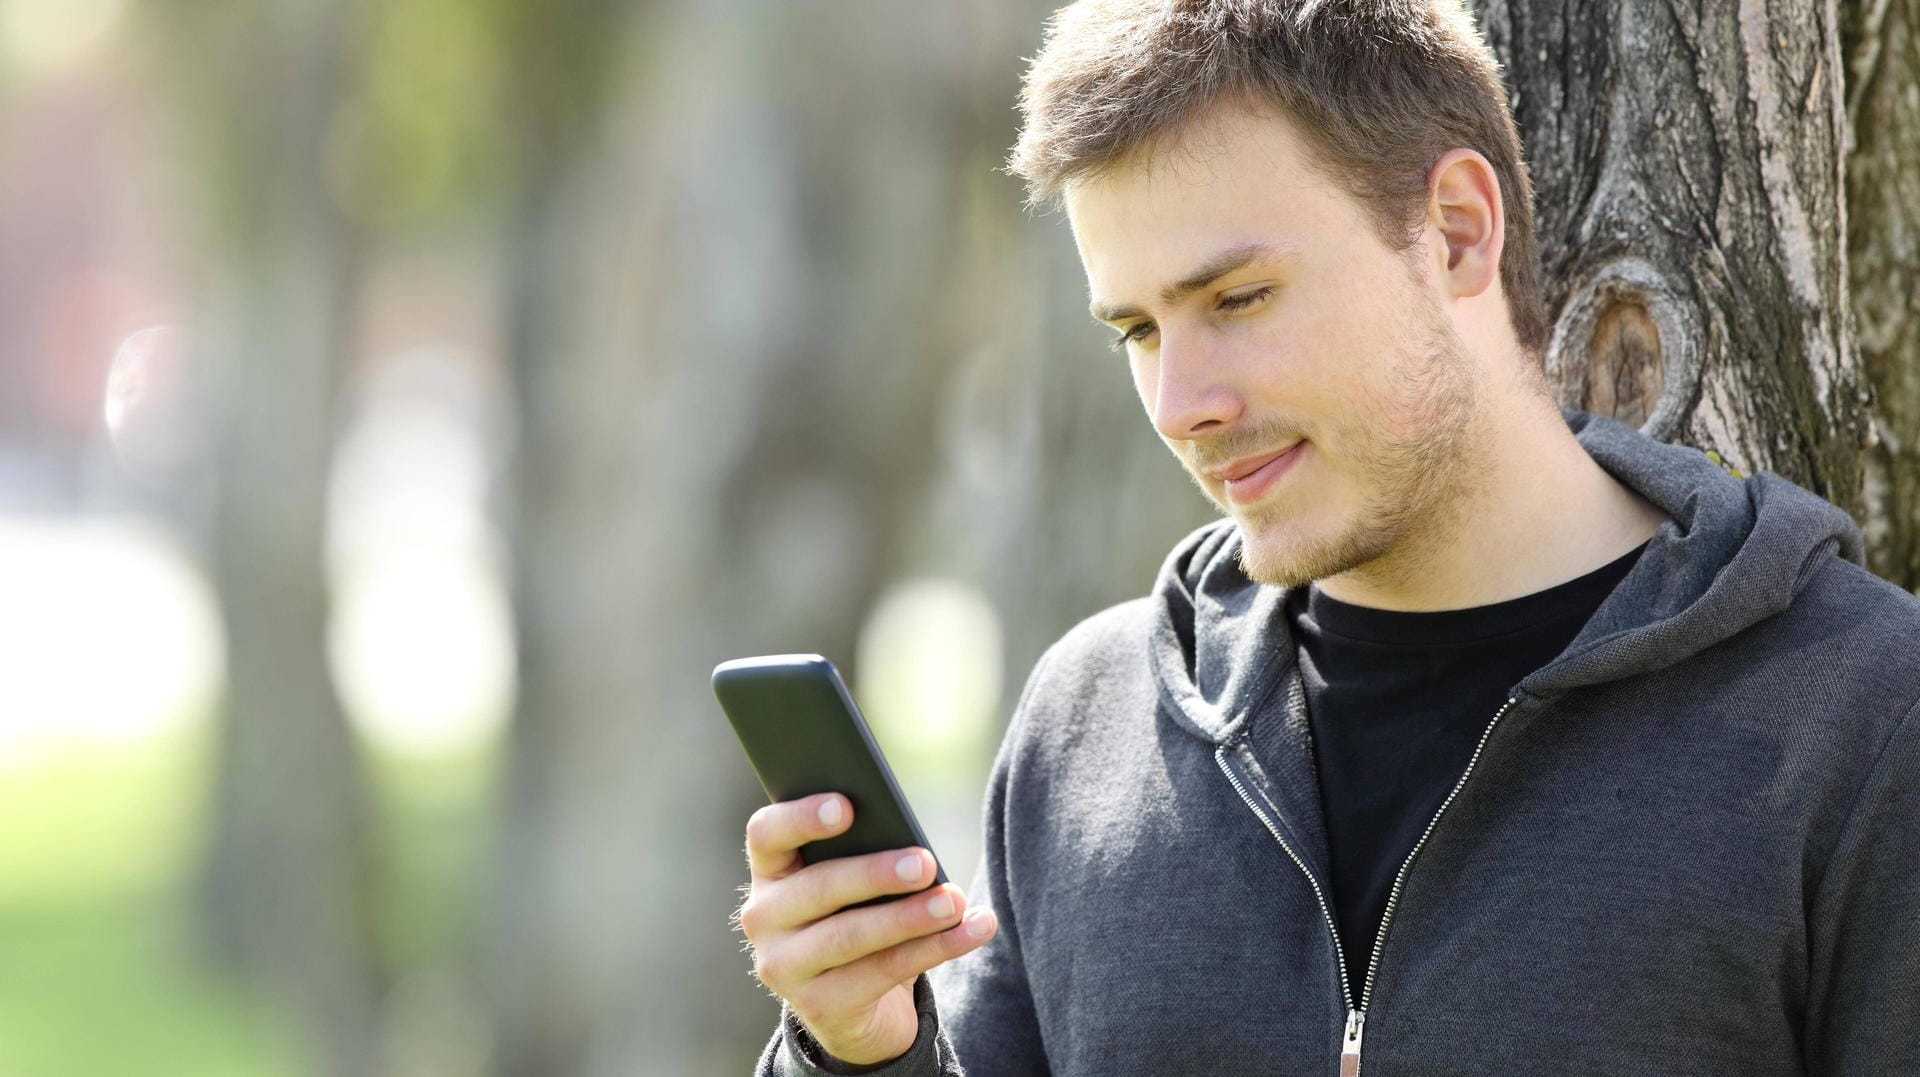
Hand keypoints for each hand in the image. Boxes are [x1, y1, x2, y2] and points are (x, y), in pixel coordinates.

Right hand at [736, 792, 998, 1066]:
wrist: (853, 1007)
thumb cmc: (856, 917)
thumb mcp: (852, 886)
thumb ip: (865, 856)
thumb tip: (914, 848)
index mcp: (771, 871)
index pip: (766, 835)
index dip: (801, 817)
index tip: (846, 806)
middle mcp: (764, 918)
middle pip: (817, 888)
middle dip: (875, 873)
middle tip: (925, 863)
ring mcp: (784, 967)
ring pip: (850, 936)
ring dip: (910, 917)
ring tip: (954, 902)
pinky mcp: (819, 1006)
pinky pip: (884, 971)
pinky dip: (936, 947)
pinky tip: (973, 929)